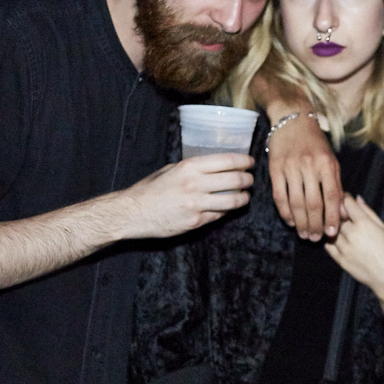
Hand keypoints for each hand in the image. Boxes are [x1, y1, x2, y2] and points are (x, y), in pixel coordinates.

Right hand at [116, 153, 253, 239]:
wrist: (132, 213)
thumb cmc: (150, 189)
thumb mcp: (170, 169)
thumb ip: (192, 168)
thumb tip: (213, 166)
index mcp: (189, 167)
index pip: (227, 161)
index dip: (244, 161)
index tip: (250, 162)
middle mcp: (195, 184)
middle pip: (235, 180)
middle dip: (248, 180)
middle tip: (250, 180)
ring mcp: (196, 205)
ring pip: (233, 201)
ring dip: (244, 198)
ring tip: (245, 196)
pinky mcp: (196, 222)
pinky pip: (219, 215)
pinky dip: (226, 211)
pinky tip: (227, 208)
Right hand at [265, 110, 341, 240]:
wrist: (292, 119)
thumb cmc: (315, 143)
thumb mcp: (332, 160)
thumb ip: (337, 185)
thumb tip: (342, 212)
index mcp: (327, 164)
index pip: (332, 197)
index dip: (332, 218)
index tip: (332, 233)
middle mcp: (309, 166)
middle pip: (314, 203)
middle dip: (315, 225)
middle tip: (316, 239)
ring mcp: (291, 167)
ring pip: (296, 203)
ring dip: (300, 222)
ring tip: (304, 234)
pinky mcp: (275, 168)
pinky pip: (279, 196)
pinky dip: (285, 212)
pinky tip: (290, 221)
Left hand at [325, 194, 383, 305]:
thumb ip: (368, 212)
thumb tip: (357, 198)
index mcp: (364, 224)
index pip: (346, 203)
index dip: (345, 198)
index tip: (346, 198)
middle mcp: (352, 234)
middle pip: (336, 216)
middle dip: (339, 213)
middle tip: (344, 214)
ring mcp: (344, 248)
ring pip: (331, 230)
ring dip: (335, 227)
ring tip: (344, 229)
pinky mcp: (340, 260)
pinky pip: (328, 246)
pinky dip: (331, 241)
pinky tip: (340, 241)